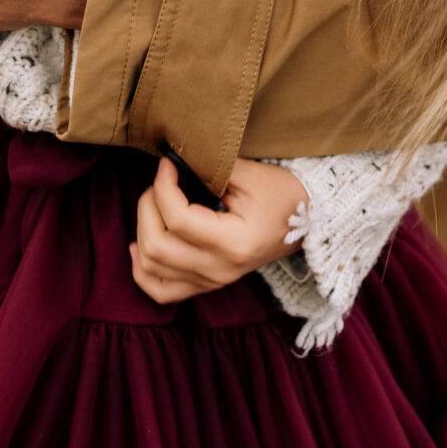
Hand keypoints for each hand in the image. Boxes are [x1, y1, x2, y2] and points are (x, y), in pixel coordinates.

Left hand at [130, 157, 306, 303]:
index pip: (178, 219)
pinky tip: (139, 245)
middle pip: (157, 246)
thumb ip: (213, 166)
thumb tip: (176, 156)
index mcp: (233, 243)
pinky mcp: (207, 284)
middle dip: (147, 206)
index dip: (163, 186)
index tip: (167, 162)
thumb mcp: (253, 174)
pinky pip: (161, 291)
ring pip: (151, 268)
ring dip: (141, 230)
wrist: (307, 226)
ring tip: (153, 204)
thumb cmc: (283, 196)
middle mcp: (219, 269)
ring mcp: (211, 281)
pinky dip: (142, 270)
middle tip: (160, 181)